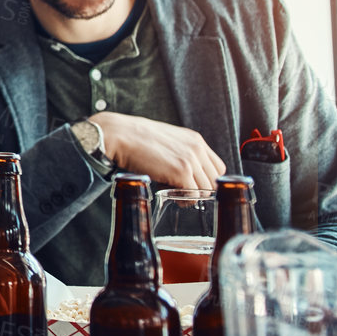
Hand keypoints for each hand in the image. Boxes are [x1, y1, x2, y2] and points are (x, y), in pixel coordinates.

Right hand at [89, 112, 225, 189]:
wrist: (118, 135)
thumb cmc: (134, 137)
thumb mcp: (166, 138)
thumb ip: (180, 150)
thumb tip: (183, 168)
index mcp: (195, 140)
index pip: (218, 167)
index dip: (206, 179)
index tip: (194, 185)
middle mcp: (197, 148)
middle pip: (214, 180)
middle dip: (200, 190)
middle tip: (182, 191)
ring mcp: (190, 160)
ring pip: (206, 190)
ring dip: (192, 196)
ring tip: (174, 192)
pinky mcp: (181, 172)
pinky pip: (194, 195)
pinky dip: (184, 200)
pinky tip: (171, 195)